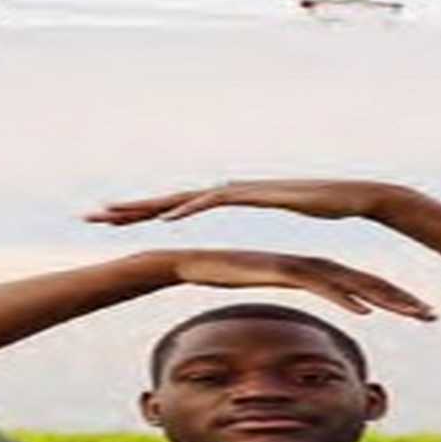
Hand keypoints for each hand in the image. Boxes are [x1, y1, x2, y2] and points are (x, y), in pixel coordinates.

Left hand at [91, 178, 411, 224]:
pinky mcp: (250, 193)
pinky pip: (211, 201)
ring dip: (146, 207)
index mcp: (223, 197)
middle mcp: (223, 189)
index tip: (111, 221)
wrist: (349, 194)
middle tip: (91, 217)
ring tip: (114, 215)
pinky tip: (165, 219)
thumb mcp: (269, 232)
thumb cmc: (317, 209)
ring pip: (179, 197)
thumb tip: (237, 253)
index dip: (140, 213)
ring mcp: (235, 188)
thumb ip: (251, 238)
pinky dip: (187, 209)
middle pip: (165, 199)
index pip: (173, 206)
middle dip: (127, 209)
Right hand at [156, 245, 438, 320]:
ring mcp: (300, 267)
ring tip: (413, 315)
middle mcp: (314, 265)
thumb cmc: (229, 275)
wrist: (195, 261)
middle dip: (402, 299)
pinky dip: (345, 298)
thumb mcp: (267, 290)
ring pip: (352, 285)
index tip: (417, 313)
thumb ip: (288, 295)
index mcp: (315, 270)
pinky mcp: (284, 272)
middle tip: (432, 316)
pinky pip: (321, 288)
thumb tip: (299, 319)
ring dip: (384, 300)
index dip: (392, 298)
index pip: (362, 284)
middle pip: (368, 283)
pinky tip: (365, 312)